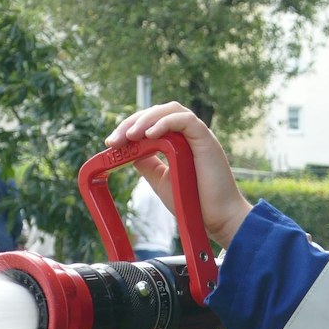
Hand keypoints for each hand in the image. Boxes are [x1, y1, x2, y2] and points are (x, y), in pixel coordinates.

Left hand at [107, 103, 252, 247]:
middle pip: (157, 112)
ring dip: (147, 119)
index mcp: (178, 141)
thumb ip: (146, 163)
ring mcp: (198, 134)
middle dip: (132, 121)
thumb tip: (127, 150)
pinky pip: (185, 120)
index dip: (129, 127)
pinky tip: (150, 135)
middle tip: (115, 140)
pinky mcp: (207, 138)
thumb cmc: (192, 202)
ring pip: (171, 110)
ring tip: (130, 135)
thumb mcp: (160, 179)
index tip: (111, 143)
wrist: (216, 218)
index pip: (151, 122)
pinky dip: (165, 123)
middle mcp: (188, 134)